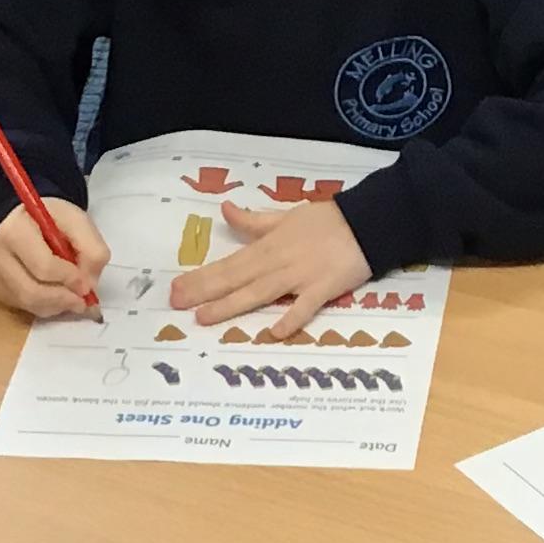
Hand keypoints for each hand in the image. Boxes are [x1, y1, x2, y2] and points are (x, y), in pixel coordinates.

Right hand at [0, 200, 107, 318]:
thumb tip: (89, 285)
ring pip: (28, 304)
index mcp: (14, 230)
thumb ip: (92, 249)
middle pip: (31, 292)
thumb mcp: (78, 221)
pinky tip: (57, 297)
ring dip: (57, 306)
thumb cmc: (51, 219)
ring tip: (73, 299)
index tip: (87, 284)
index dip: (69, 279)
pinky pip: (24, 307)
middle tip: (83, 301)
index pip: (43, 266)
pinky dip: (46, 307)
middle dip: (63, 300)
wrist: (23, 219)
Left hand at [176, 199, 368, 337]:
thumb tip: (224, 210)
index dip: (201, 276)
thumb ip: (254, 221)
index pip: (228, 264)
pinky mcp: (324, 289)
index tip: (177, 287)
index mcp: (268, 245)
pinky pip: (305, 307)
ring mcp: (300, 277)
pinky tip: (272, 332)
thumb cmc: (327, 219)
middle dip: (204, 292)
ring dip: (231, 305)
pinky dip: (290, 318)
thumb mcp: (286, 215)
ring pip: (259, 292)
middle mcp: (277, 262)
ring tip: (204, 317)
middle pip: (236, 279)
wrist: (367, 223)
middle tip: (177, 304)